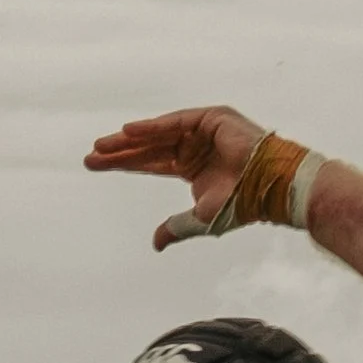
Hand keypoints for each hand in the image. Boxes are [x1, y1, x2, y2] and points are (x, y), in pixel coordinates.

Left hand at [84, 103, 266, 247]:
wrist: (270, 188)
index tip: (95, 165)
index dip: (124, 164)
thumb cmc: (243, 204)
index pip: (150, 163)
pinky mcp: (210, 118)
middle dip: (119, 152)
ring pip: (157, 134)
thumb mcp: (201, 219)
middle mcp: (192, 146)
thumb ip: (176, 227)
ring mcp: (201, 130)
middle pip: (148, 148)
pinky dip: (151, 128)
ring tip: (103, 146)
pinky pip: (174, 122)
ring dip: (129, 140)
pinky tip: (128, 132)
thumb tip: (155, 244)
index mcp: (190, 167)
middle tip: (91, 156)